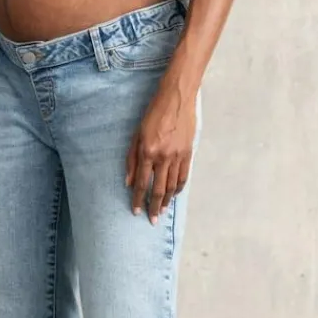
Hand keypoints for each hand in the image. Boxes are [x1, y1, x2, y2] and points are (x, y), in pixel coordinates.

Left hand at [125, 84, 196, 223]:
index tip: (136, 211)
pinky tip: (174, 194)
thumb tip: (128, 181)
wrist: (176, 99)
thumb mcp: (136, 134)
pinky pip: (184, 176)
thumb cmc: (153, 113)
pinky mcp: (188, 153)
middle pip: (158, 189)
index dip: (138, 199)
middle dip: (154, 207)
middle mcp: (163, 157)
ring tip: (162, 211)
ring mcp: (178, 156)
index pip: (142, 183)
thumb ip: (131, 159)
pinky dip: (179, 188)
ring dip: (167, 200)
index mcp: (147, 152)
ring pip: (173, 185)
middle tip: (152, 219)